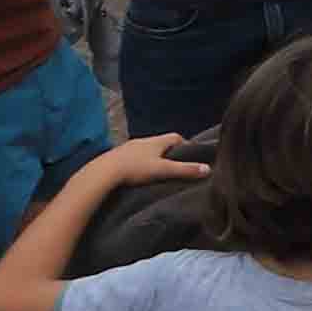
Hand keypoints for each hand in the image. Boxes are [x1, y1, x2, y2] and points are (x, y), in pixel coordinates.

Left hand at [82, 130, 210, 196]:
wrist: (103, 172)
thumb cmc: (136, 169)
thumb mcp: (163, 171)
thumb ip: (185, 170)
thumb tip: (208, 169)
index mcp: (156, 141)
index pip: (176, 137)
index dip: (185, 145)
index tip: (189, 156)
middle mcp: (142, 141)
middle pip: (160, 143)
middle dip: (169, 152)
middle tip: (175, 165)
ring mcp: (128, 148)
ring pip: (145, 150)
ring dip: (152, 157)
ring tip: (156, 171)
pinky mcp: (116, 156)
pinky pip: (132, 156)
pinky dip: (138, 162)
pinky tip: (137, 173)